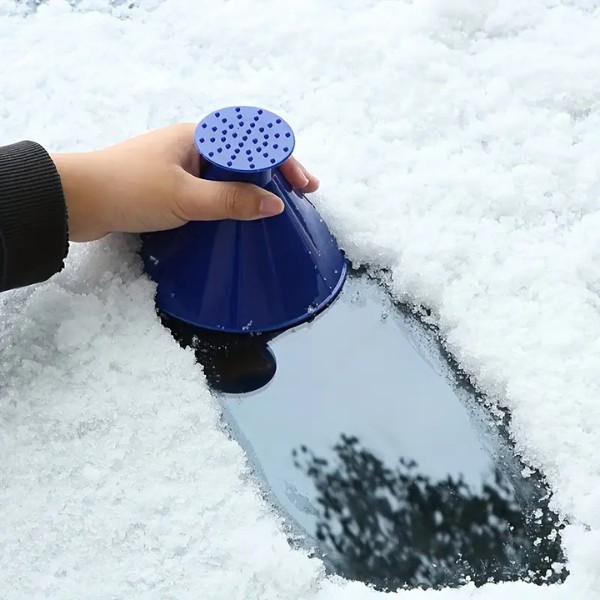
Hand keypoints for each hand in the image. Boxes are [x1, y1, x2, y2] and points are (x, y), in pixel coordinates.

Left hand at [51, 123, 318, 242]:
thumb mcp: (186, 197)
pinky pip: (213, 191)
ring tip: (277, 210)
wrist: (77, 201)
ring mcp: (183, 168)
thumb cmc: (130, 190)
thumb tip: (275, 205)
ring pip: (230, 176)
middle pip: (247, 157)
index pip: (255, 140)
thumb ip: (231, 200)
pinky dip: (233, 202)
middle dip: (276, 174)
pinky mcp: (172, 189)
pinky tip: (241, 218)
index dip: (284, 159)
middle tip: (299, 197)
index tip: (304, 186)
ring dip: (256, 190)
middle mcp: (194, 148)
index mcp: (200, 137)